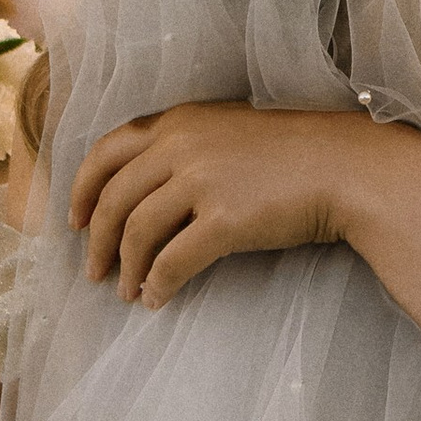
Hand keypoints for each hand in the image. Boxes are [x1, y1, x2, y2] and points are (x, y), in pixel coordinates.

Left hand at [70, 104, 374, 306]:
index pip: (107, 151)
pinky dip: (157, 285)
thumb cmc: (294, 153)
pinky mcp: (224, 221)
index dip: (81, 189)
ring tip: (125, 291)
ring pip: (136, 232)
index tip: (73, 219)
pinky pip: (172, 262)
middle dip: (95, 239)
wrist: (348, 167)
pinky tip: (156, 300)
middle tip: (93, 271)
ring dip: (124, 267)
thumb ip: (185, 147)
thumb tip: (143, 188)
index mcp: (179, 121)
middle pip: (113, 198)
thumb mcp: (228, 131)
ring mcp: (202, 182)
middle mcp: (182, 146)